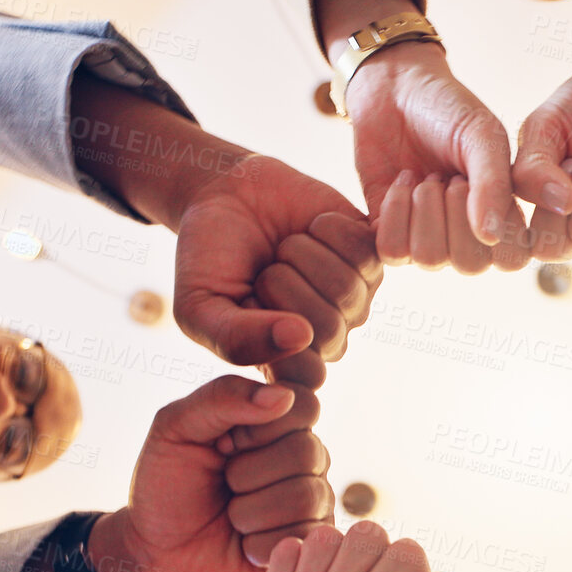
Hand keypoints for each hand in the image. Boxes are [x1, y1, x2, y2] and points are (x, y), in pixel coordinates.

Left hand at [87, 377, 332, 571]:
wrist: (156, 554)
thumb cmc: (167, 486)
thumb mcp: (176, 428)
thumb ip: (221, 397)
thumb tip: (284, 395)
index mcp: (279, 425)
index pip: (304, 405)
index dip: (258, 428)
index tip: (224, 443)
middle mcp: (306, 462)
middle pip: (306, 452)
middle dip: (246, 473)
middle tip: (223, 485)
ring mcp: (313, 505)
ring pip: (304, 497)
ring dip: (248, 512)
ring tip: (231, 518)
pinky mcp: (309, 548)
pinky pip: (300, 538)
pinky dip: (256, 546)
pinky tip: (243, 546)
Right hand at [174, 157, 380, 384]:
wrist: (225, 194)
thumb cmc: (210, 257)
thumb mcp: (199, 306)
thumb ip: (235, 339)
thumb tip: (301, 336)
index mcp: (288, 362)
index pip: (306, 377)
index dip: (272, 336)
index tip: (245, 303)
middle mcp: (328, 337)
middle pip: (327, 328)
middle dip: (281, 285)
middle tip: (265, 270)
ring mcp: (355, 297)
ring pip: (346, 288)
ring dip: (301, 253)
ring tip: (285, 248)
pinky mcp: (373, 255)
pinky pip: (364, 249)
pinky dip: (327, 228)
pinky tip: (311, 227)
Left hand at [349, 42, 527, 271]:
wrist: (396, 92)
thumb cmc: (450, 111)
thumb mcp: (483, 137)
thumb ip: (495, 184)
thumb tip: (489, 236)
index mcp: (504, 220)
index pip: (511, 258)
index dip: (496, 223)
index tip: (481, 179)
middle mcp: (469, 239)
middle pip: (469, 265)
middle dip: (455, 211)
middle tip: (449, 176)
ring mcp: (429, 240)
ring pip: (430, 258)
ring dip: (424, 207)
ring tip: (425, 177)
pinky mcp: (391, 235)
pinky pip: (393, 251)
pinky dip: (395, 210)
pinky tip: (402, 183)